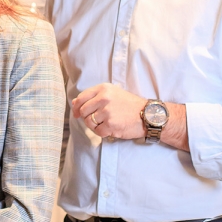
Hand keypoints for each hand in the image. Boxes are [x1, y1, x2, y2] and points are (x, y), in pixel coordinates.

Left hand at [72, 84, 188, 149]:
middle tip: (97, 120)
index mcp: (103, 89)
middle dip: (87, 117)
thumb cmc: (129, 105)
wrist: (147, 115)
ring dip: (95, 126)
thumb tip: (74, 103)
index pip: (81, 98)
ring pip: (89, 122)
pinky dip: (102, 132)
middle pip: (83, 111)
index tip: (77, 113)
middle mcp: (104, 98)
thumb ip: (93, 97)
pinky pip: (98, 132)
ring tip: (105, 123)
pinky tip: (110, 129)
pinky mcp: (111, 125)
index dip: (77, 107)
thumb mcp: (112, 94)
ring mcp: (107, 112)